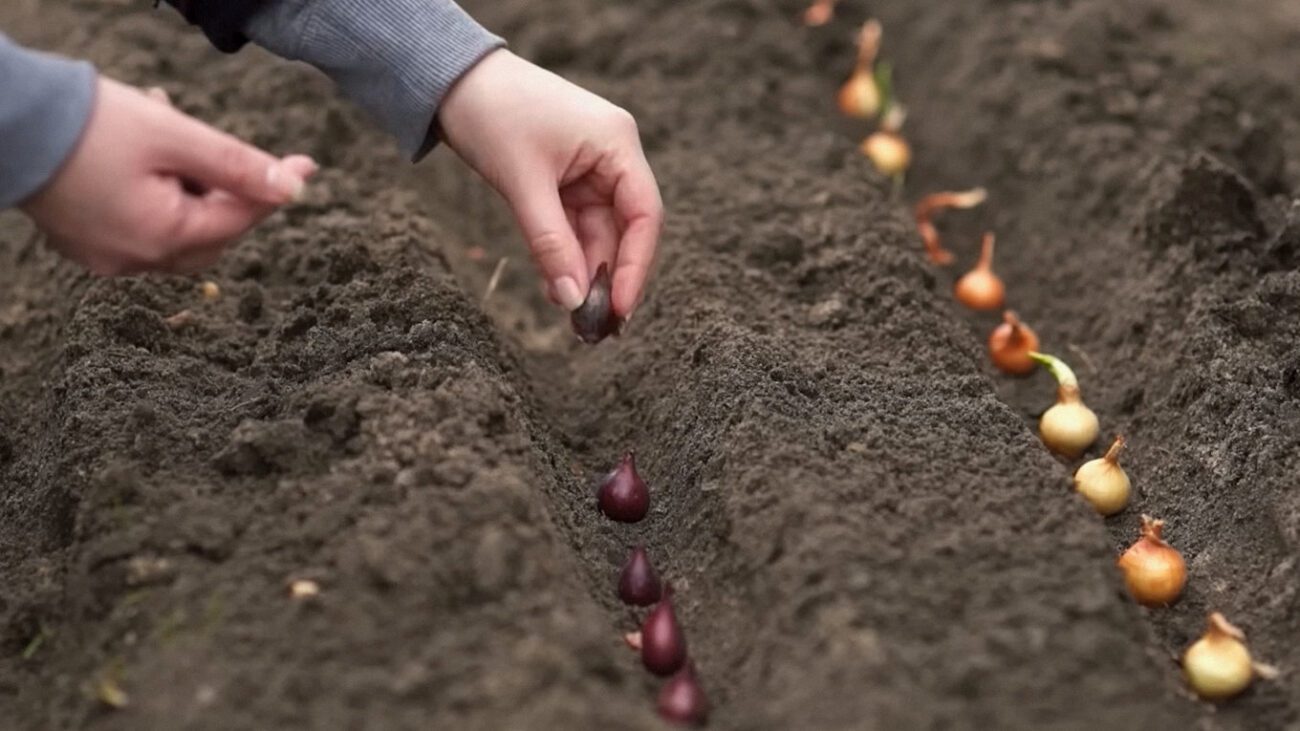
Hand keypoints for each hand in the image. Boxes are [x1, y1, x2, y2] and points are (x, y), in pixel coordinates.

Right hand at [20, 76, 316, 274]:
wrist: (8, 120)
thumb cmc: (91, 124)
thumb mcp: (175, 136)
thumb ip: (237, 166)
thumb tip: (292, 190)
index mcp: (162, 239)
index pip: (239, 219)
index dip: (275, 191)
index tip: (306, 165)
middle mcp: (136, 261)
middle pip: (213, 232)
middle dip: (226, 188)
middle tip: (223, 148)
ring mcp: (107, 258)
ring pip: (178, 229)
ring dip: (191, 186)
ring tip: (171, 132)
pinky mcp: (87, 244)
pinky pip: (143, 226)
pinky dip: (158, 194)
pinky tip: (148, 155)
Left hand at [438, 50, 662, 318]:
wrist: (451, 79)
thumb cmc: (492, 114)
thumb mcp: (522, 183)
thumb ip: (551, 244)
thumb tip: (572, 301)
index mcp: (617, 143)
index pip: (644, 215)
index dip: (636, 266)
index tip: (618, 309)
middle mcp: (612, 156)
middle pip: (623, 230)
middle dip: (606, 278)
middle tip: (592, 328)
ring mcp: (589, 169)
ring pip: (596, 234)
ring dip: (584, 274)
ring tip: (571, 317)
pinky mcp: (565, 180)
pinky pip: (573, 227)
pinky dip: (565, 257)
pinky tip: (555, 287)